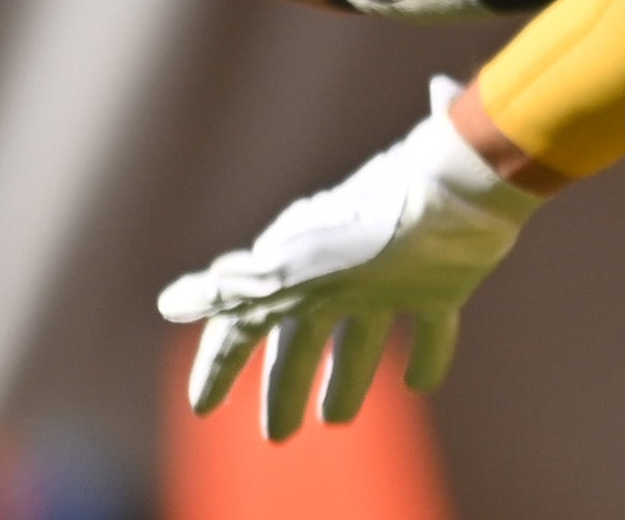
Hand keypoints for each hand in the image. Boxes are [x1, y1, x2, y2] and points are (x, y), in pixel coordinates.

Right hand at [161, 81, 538, 438]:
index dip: (219, 367)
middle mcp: (340, 277)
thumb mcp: (289, 264)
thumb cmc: (365, 226)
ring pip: (363, 340)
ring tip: (337, 419)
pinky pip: (433, 328)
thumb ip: (232, 291)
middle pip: (304, 343)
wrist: (456, 187)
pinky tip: (422, 382)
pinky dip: (428, 357)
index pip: (244, 328)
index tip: (203, 409)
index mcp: (296, 273)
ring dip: (349, 379)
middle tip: (279, 437)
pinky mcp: (445, 282)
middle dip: (287, 387)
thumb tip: (168, 303)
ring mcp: (393, 278)